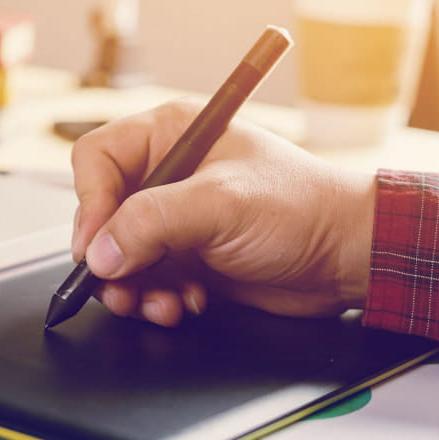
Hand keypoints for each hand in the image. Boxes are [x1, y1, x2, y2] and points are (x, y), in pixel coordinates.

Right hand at [71, 99, 374, 326]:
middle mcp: (165, 174)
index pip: (98, 160)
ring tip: (160, 304)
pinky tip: (186, 304)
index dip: (90, 202)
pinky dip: (156, 299)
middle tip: (121, 286)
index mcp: (171, 135)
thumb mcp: (223, 205)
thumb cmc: (302, 207)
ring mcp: (173, 219)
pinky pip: (143, 281)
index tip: (97, 243)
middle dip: (110, 257)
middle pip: (101, 213)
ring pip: (118, 255)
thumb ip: (153, 222)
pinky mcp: (183, 257)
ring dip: (132, 287)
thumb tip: (101, 252)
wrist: (347, 257)